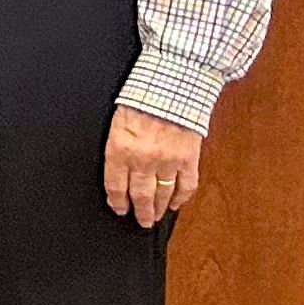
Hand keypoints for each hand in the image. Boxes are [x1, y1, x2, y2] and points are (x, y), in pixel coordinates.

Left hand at [103, 106, 204, 227]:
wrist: (173, 83)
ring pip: (162, 194)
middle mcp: (142, 159)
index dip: (117, 201)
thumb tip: (118, 166)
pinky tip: (175, 204)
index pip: (115, 185)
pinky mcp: (188, 158)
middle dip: (139, 211)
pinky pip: (186, 185)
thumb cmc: (142, 96)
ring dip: (158, 208)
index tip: (119, 209)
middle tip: (140, 221)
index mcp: (120, 149)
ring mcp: (167, 161)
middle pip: (139, 195)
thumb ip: (119, 145)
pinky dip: (181, 198)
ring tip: (155, 217)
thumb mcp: (118, 120)